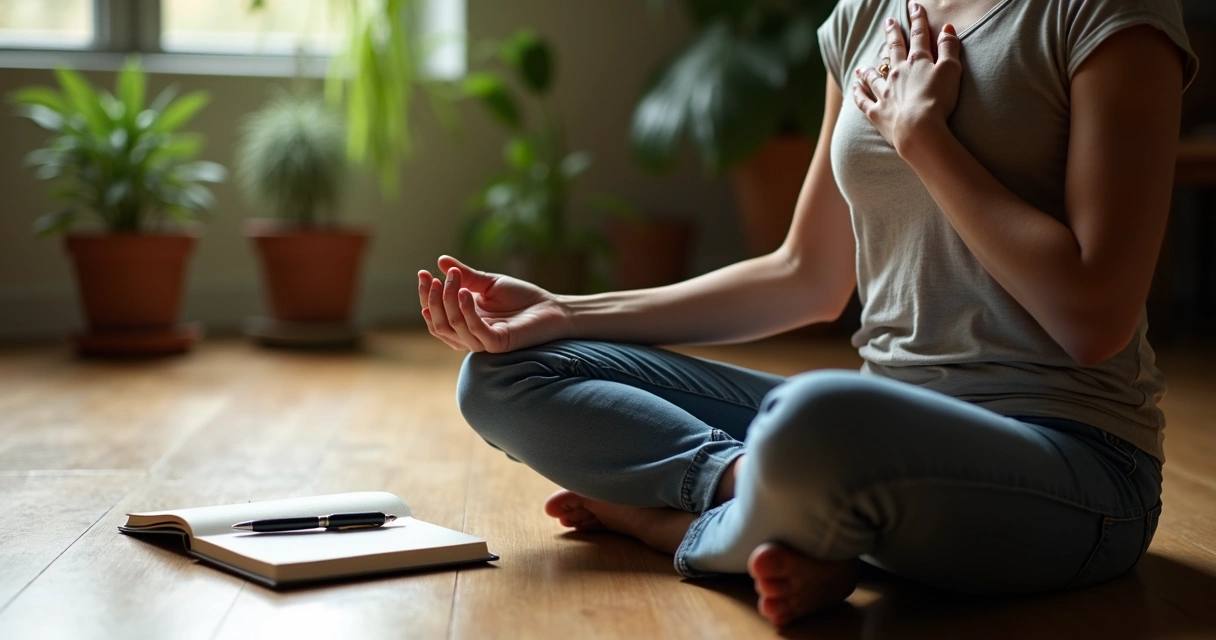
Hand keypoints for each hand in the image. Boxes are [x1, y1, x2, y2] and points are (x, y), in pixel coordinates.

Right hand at [417, 255, 573, 352]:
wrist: (552, 307)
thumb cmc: (521, 297)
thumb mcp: (488, 283)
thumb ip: (465, 276)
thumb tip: (441, 261)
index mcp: (464, 320)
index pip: (435, 314)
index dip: (426, 295)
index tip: (423, 272)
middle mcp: (469, 334)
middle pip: (438, 324)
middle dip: (431, 299)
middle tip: (433, 277)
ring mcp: (482, 341)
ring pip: (452, 327)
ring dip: (447, 301)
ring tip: (452, 279)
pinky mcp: (497, 344)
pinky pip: (474, 332)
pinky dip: (466, 312)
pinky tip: (465, 293)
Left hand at [852, 3, 961, 156]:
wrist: (919, 129)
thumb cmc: (939, 100)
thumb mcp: (951, 70)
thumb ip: (949, 48)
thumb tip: (947, 28)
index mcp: (917, 61)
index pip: (919, 35)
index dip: (917, 19)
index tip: (914, 6)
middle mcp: (897, 73)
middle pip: (893, 49)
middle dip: (892, 34)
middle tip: (888, 22)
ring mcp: (884, 93)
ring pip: (873, 76)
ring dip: (869, 69)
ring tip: (862, 66)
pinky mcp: (877, 112)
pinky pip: (863, 100)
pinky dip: (857, 93)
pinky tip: (853, 87)